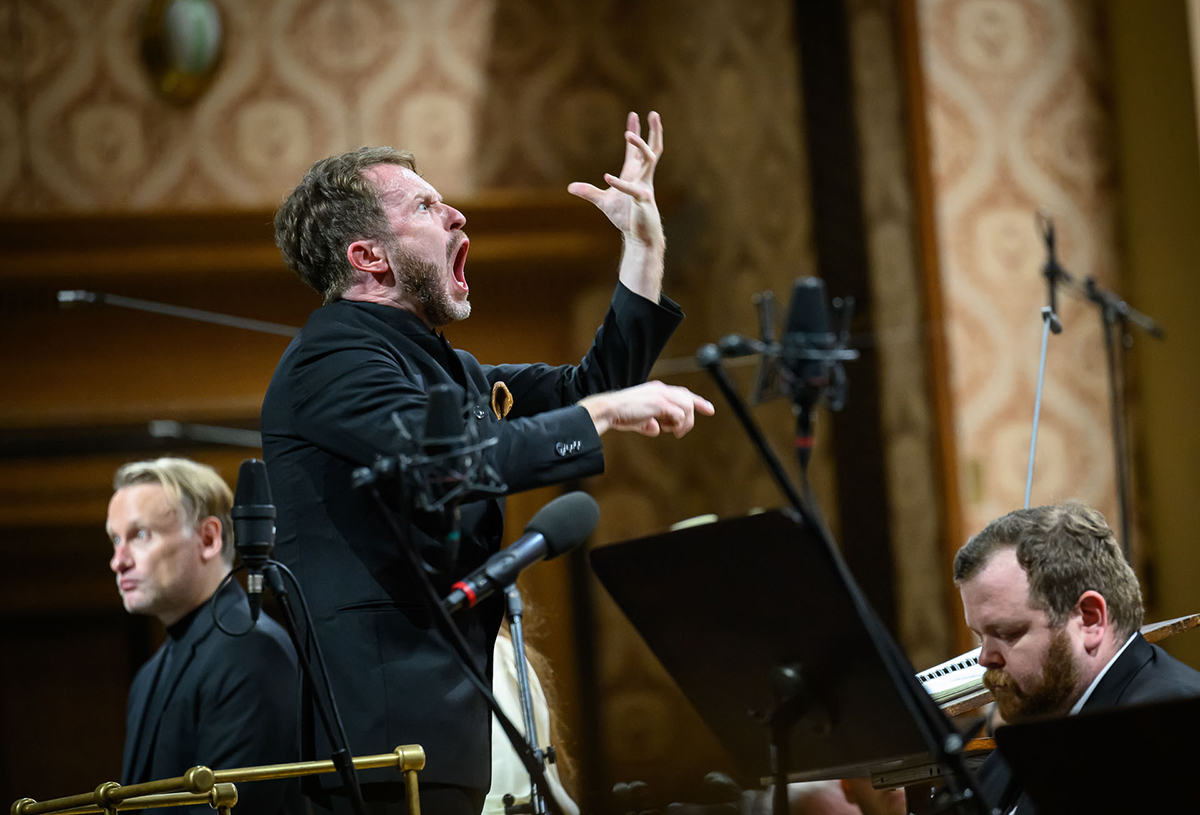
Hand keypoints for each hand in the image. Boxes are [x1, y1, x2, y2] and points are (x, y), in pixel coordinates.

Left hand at [567, 111, 663, 250]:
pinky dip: (620, 183)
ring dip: (640, 145)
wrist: (640, 236)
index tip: (633, 115)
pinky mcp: (643, 200)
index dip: (636, 132)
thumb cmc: (626, 217)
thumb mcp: (603, 202)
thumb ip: (589, 192)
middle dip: (653, 131)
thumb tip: (570, 187)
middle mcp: (643, 176)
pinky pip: (633, 188)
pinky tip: (607, 177)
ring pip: (650, 159)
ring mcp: (645, 186)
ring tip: (627, 134)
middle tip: (652, 112)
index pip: (636, 150)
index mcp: (635, 174)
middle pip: (653, 148)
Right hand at [579, 381, 713, 437]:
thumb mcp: (638, 419)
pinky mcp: (660, 404)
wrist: (609, 410)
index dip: (696, 400)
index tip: (709, 408)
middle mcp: (661, 390)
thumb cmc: (620, 415)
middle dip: (699, 406)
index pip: (682, 392)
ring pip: (687, 407)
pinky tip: (667, 429)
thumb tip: (656, 429)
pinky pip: (679, 415)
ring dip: (685, 422)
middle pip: (688, 397)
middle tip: (705, 415)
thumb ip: (648, 423)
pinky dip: (677, 424)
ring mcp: (661, 396)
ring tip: (675, 432)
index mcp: (656, 390)